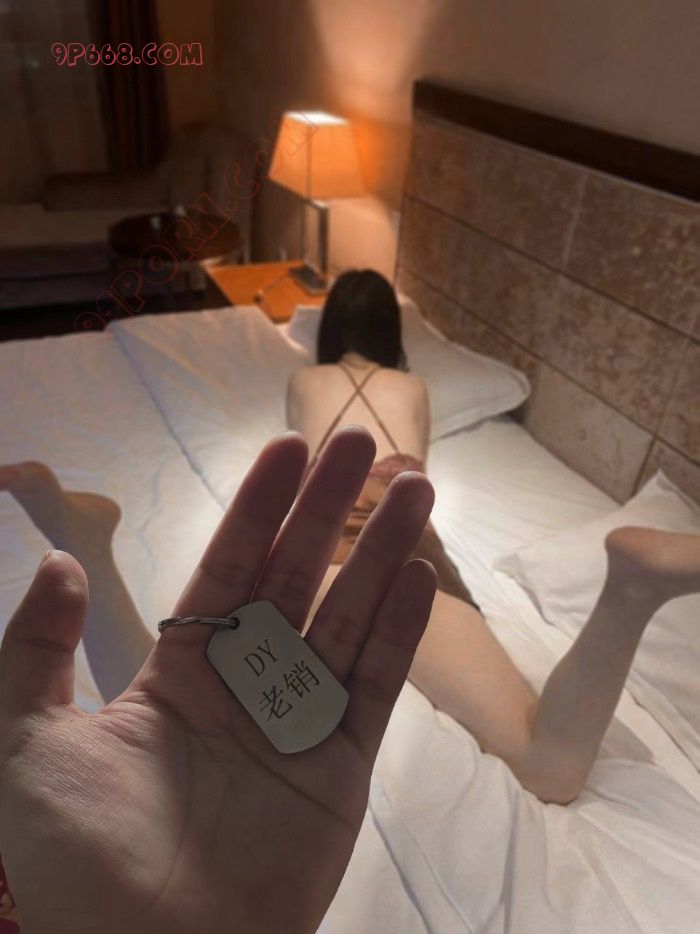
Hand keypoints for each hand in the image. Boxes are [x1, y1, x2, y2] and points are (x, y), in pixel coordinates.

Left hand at [0, 427, 435, 933]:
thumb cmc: (61, 857)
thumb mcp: (24, 740)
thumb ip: (37, 648)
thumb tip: (59, 560)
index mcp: (178, 670)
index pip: (227, 567)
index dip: (258, 508)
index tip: (289, 449)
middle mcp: (244, 686)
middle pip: (297, 579)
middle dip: (329, 510)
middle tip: (361, 444)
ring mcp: (297, 726)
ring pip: (347, 621)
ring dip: (381, 555)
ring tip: (415, 490)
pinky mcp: (339, 773)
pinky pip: (374, 690)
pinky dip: (399, 635)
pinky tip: (418, 578)